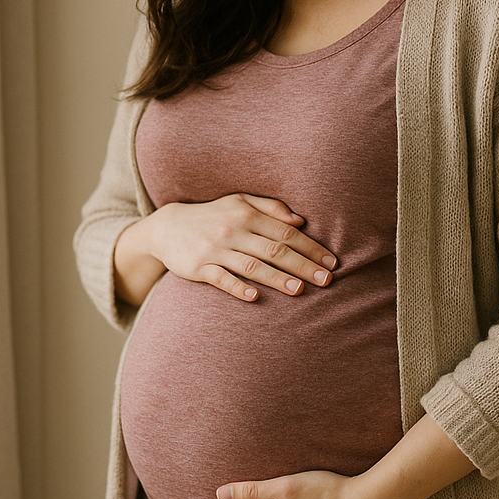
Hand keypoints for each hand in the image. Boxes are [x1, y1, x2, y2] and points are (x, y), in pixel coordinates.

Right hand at [122, 193, 337, 303]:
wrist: (167, 228)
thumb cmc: (212, 216)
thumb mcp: (239, 202)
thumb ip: (270, 208)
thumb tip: (300, 221)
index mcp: (246, 214)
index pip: (286, 232)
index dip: (311, 247)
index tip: (331, 262)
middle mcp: (233, 230)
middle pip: (274, 250)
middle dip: (303, 265)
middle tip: (327, 280)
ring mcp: (215, 249)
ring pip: (252, 265)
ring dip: (277, 278)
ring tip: (300, 290)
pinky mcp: (199, 267)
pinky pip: (221, 278)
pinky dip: (238, 287)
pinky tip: (254, 296)